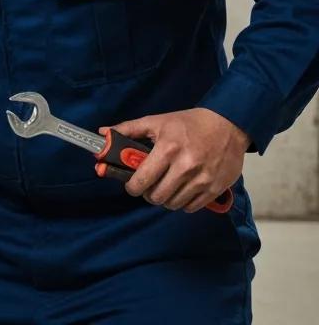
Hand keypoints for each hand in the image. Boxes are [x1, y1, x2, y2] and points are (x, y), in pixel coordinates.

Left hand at [102, 107, 249, 212]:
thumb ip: (128, 129)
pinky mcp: (215, 189)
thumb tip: (102, 133)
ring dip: (165, 199)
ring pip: (174, 204)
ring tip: (165, 187)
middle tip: (148, 186)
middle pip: (157, 196)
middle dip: (148, 194)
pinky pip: (192, 207)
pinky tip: (181, 190)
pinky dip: (183, 203)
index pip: (142, 180)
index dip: (132, 187)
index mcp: (167, 149)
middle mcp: (185, 166)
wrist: (227, 125)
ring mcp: (202, 180)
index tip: (131, 185)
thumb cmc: (188, 123)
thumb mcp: (156, 121)